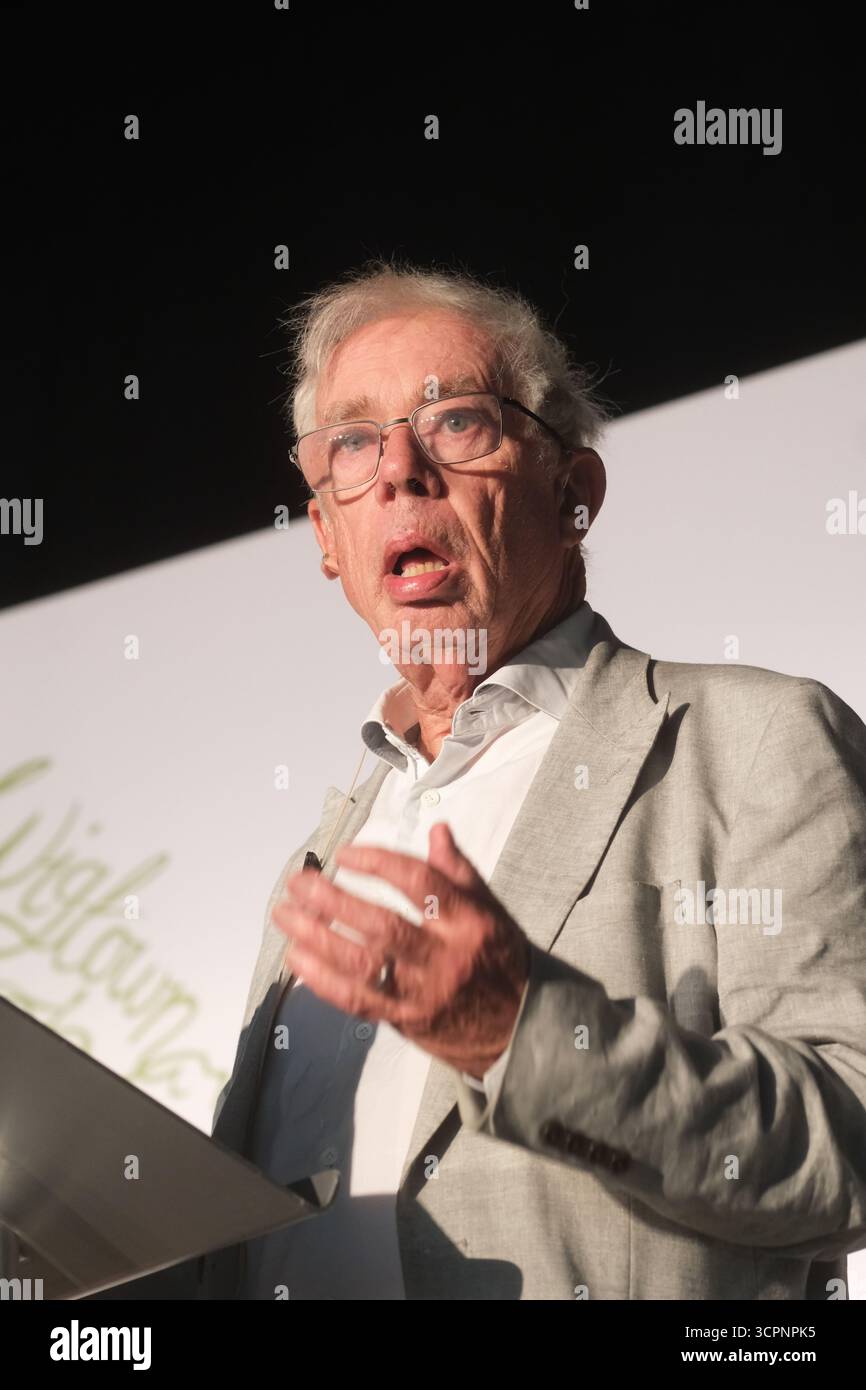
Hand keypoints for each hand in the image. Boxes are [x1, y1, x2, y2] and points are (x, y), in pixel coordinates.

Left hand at [272, 823, 530, 1076]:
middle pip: (382, 926)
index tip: (344, 852)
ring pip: (362, 965)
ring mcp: (422, 994)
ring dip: (316, 937)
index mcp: (469, 923)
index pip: (419, 885)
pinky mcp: (404, 1021)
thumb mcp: (490, 910)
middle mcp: (444, 959)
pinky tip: (295, 956)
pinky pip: (357, 1000)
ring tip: (284, 913)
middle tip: (298, 881)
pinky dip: (321, 979)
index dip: (378, 864)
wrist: (517, 1030)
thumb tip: (436, 829)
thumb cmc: (498, 958)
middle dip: (333, 900)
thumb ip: (459, 872)